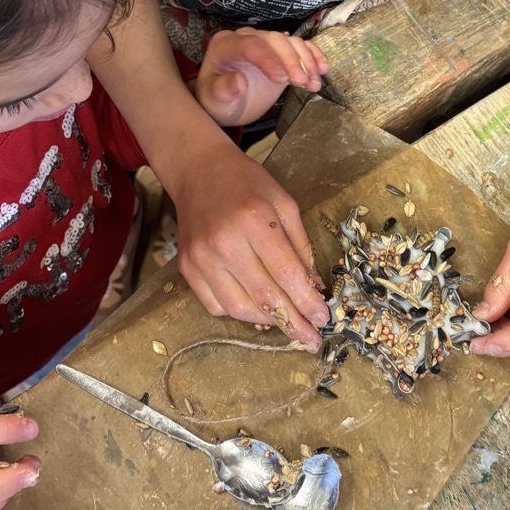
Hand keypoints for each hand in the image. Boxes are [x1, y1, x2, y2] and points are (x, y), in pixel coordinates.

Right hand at [163, 135, 329, 348]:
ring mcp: (200, 258)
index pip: (286, 274)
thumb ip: (300, 246)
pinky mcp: (187, 268)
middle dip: (293, 323)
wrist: (198, 171)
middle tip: (310, 338)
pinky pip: (215, 305)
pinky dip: (239, 311)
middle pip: (264, 297)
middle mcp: (223, 243)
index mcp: (253, 220)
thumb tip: (313, 288)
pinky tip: (255, 305)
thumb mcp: (283, 203)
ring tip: (285, 321)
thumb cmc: (246, 183)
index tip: (323, 319)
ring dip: (266, 321)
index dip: (307, 302)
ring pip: (238, 308)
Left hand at [196, 28, 327, 127]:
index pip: (251, 45)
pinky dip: (313, 56)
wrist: (227, 103)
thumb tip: (239, 81)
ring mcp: (266, 43)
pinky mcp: (281, 52)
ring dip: (307, 61)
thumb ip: (222, 90)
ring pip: (291, 42)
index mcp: (226, 45)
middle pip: (275, 40)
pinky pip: (300, 46)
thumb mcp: (214, 100)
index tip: (283, 79)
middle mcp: (246, 38)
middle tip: (303, 83)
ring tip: (314, 84)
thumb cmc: (217, 101)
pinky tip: (322, 70)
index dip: (269, 59)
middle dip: (292, 60)